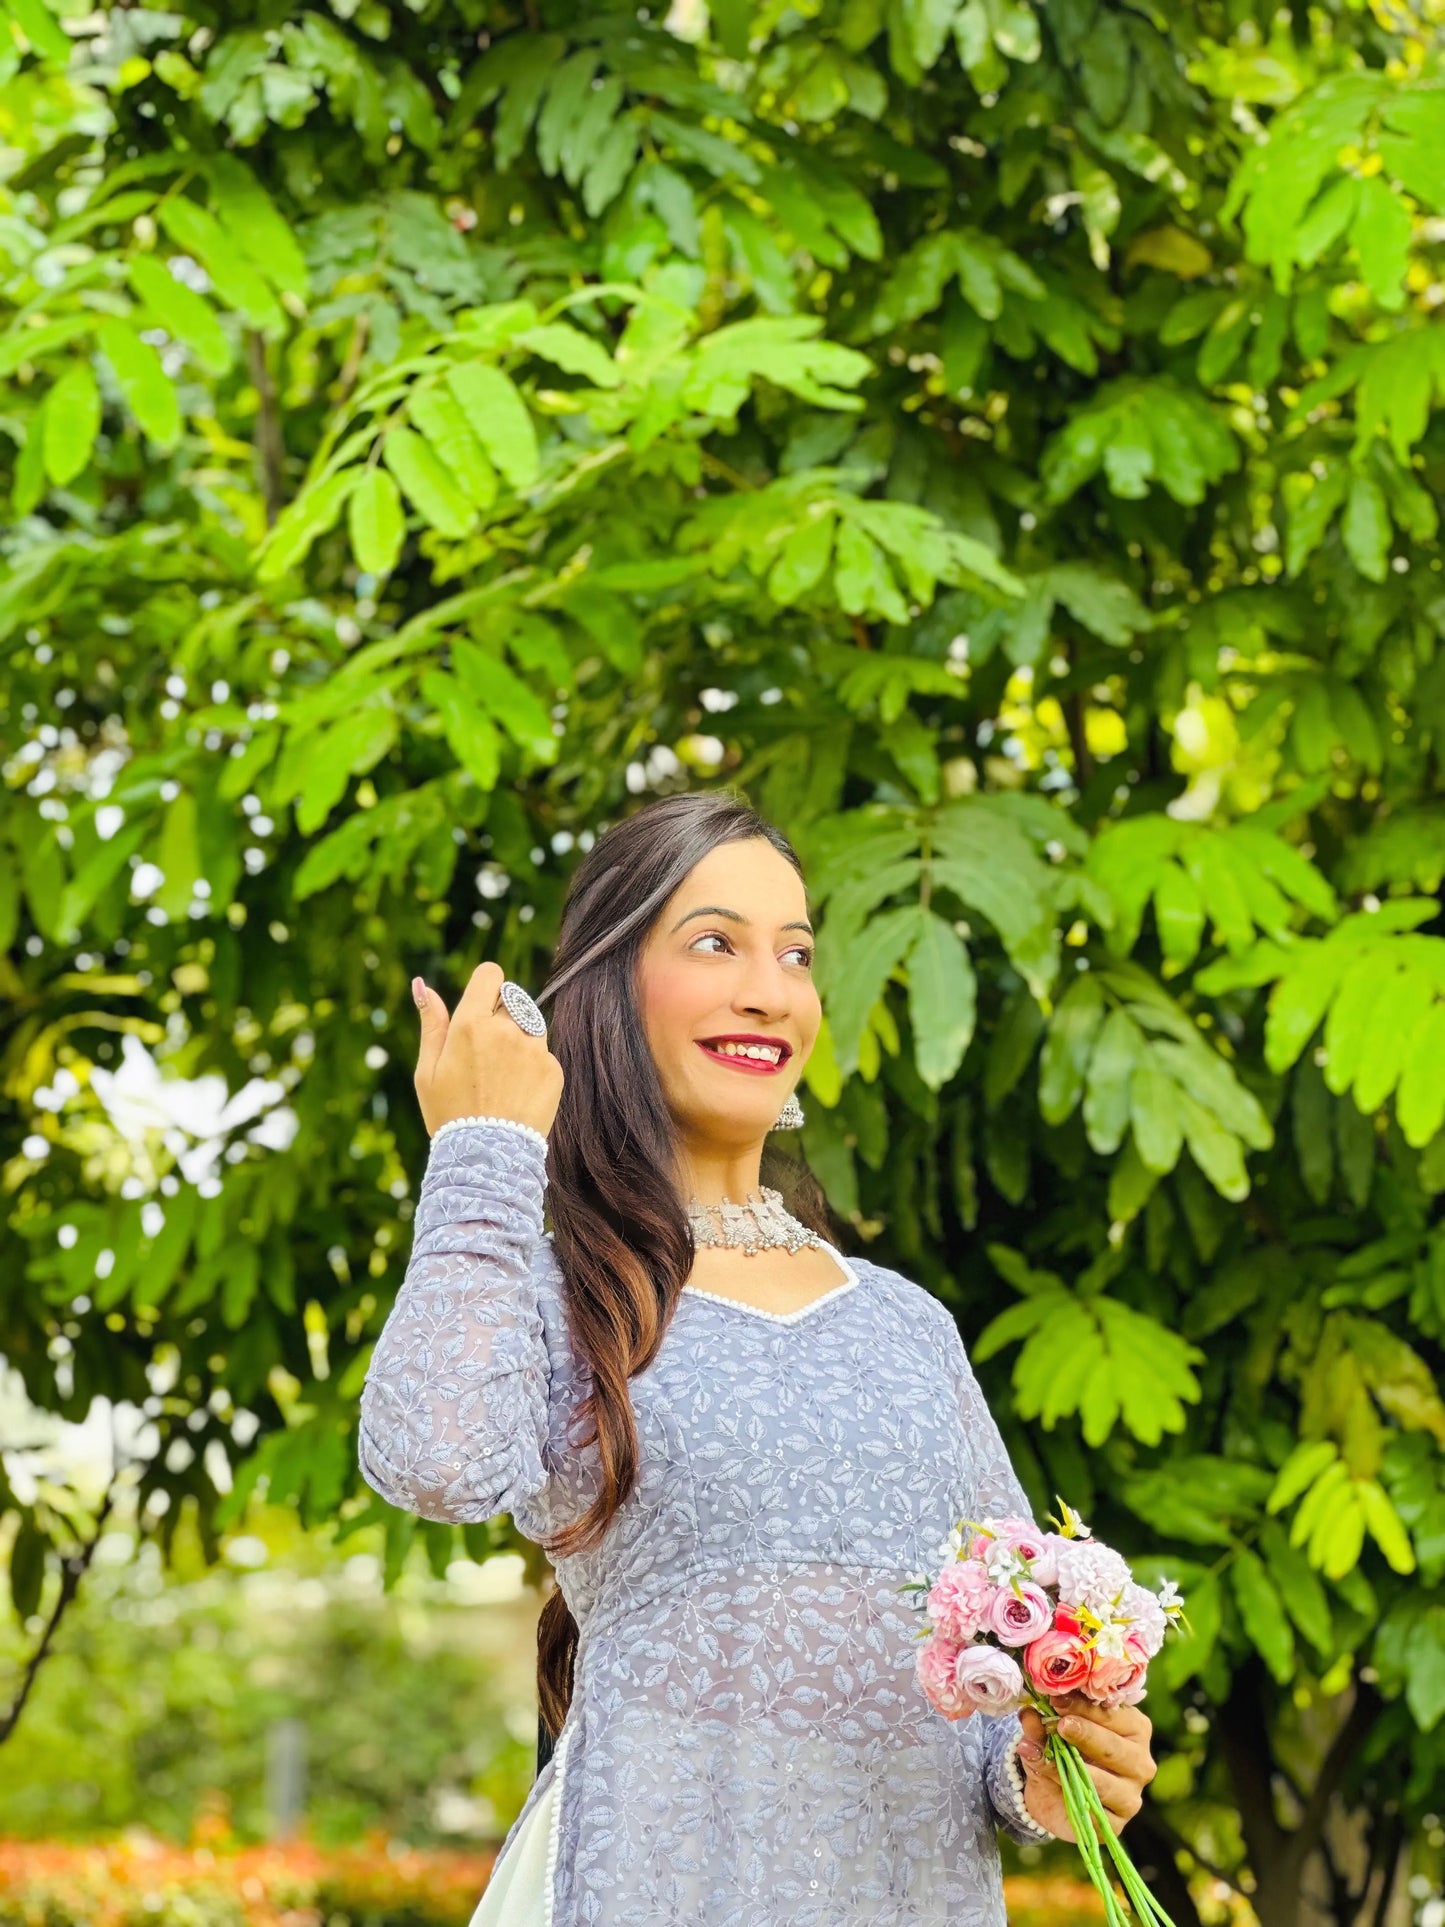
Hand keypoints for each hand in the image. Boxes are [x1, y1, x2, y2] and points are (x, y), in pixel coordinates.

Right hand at [412, 961, 563, 1139]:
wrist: (486, 1158)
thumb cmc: (449, 1113)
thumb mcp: (428, 1070)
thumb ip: (431, 1023)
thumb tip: (421, 983)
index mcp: (471, 1024)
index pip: (491, 974)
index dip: (486, 987)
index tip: (481, 1006)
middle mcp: (507, 1030)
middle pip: (512, 1000)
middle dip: (501, 1018)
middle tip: (485, 1057)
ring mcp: (534, 1049)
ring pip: (530, 1027)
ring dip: (518, 1041)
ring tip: (501, 1079)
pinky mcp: (553, 1069)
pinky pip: (543, 1055)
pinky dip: (532, 1068)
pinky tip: (516, 1094)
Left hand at [1017, 1695, 1155, 1839]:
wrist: (1054, 1792)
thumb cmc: (1065, 1750)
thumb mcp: (1050, 1732)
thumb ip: (1041, 1724)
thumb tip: (1028, 1716)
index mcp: (1135, 1729)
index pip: (1112, 1715)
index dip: (1084, 1706)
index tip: (1057, 1699)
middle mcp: (1140, 1763)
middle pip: (1114, 1748)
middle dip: (1086, 1734)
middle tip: (1061, 1725)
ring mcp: (1131, 1796)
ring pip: (1104, 1782)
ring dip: (1073, 1768)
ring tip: (1049, 1756)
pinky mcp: (1117, 1824)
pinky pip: (1093, 1810)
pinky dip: (1070, 1795)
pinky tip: (1053, 1782)